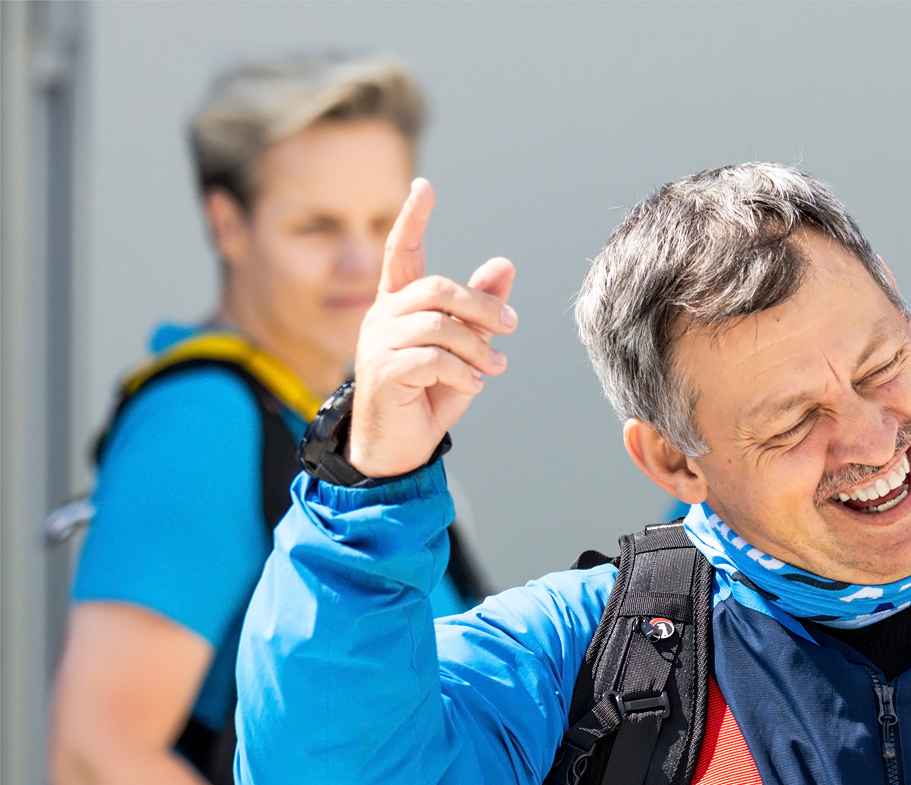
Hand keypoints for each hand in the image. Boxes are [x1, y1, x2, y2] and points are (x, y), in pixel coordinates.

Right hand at [347, 177, 516, 477]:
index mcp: (399, 305)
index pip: (400, 252)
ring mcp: (378, 344)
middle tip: (511, 326)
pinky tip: (473, 384)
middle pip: (437, 289)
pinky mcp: (384, 373)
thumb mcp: (464, 349)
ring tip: (495, 367)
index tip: (424, 187)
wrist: (399, 449)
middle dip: (481, 305)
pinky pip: (433, 359)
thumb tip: (504, 264)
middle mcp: (382, 316)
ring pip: (439, 326)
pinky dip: (464, 372)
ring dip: (478, 348)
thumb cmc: (429, 395)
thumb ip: (479, 309)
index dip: (411, 220)